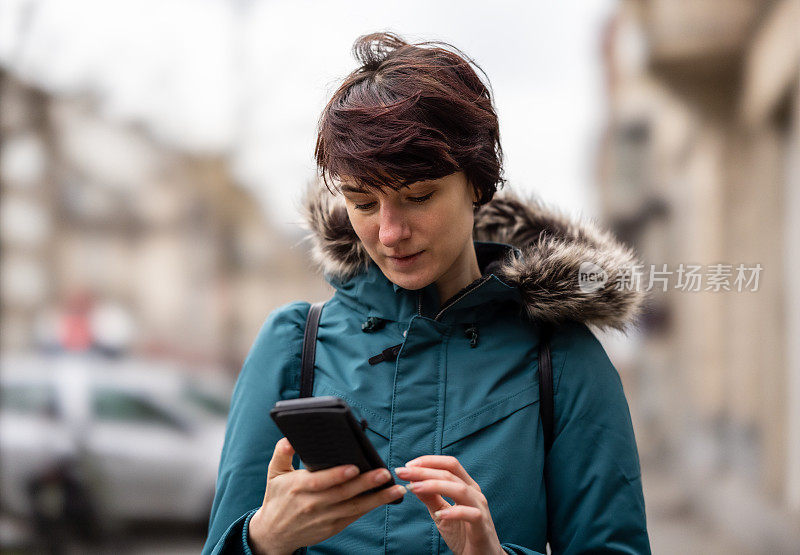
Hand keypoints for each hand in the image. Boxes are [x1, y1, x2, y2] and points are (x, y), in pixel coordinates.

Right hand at [248, 437, 406, 554]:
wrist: (274, 534)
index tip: (355, 467)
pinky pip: (354, 516)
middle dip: (366, 484)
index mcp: (299, 487)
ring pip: (354, 508)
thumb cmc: (276, 499)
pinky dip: (370, 508)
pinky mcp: (332, 527)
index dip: (338, 475)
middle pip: (343, 494)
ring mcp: (324, 518)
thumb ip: (282, 453)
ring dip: (377, 499)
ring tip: (396, 489)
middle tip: (384, 473)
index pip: (321, 481)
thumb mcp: (274, 473)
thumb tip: (290, 438)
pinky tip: (385, 499)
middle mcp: (313, 504)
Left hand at [394, 455, 504, 554]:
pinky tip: (439, 514)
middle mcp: (474, 493)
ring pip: (460, 489)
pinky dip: (454, 512)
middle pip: (450, 474)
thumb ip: (430, 497)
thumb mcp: (440, 513)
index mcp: (466, 486)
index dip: (429, 461)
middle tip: (403, 472)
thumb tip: (412, 481)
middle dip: (424, 471)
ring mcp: (480, 508)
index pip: (449, 464)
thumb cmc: (462, 534)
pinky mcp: (482, 526)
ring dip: (434, 486)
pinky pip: (470, 514)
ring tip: (414, 488)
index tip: (408, 465)